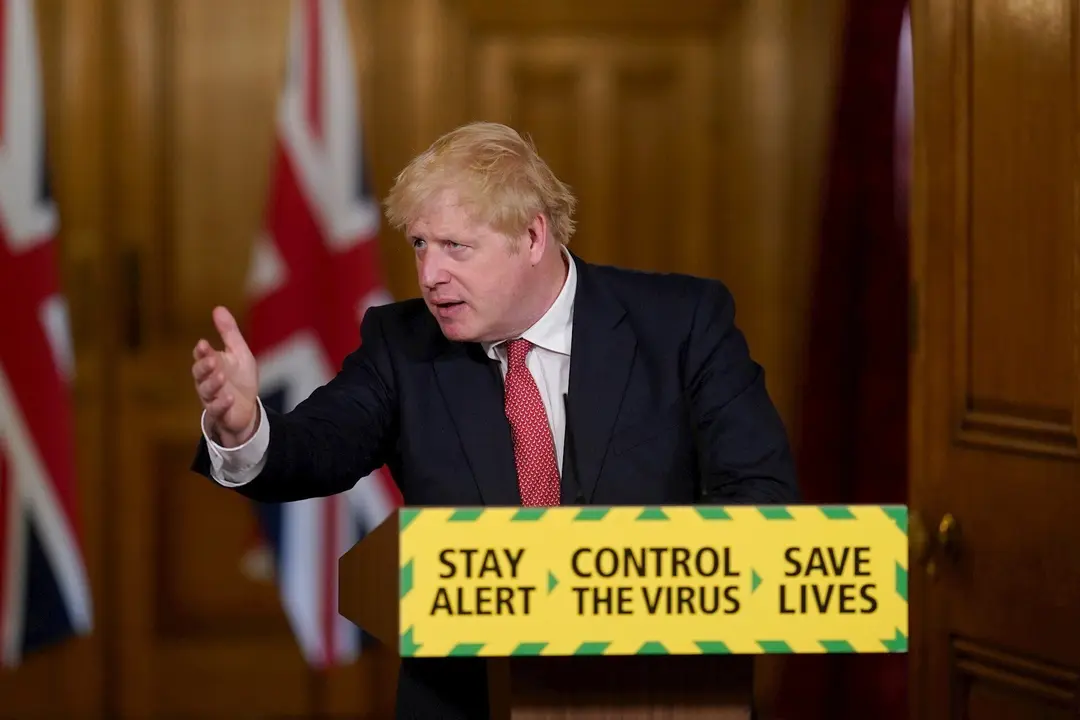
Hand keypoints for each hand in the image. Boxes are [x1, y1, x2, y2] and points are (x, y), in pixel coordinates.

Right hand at [192, 306, 259, 446]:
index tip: (204, 344)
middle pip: (200, 373)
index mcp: (211, 363)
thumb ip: (229, 332)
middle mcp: (207, 380)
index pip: (202, 356)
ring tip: (221, 376)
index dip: (202, 351)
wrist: (246, 408)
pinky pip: (217, 409)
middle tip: (212, 360)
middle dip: (204, 366)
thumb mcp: (238, 352)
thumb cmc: (239, 378)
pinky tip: (228, 397)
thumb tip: (218, 308)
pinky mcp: (220, 413)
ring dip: (212, 383)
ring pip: (206, 391)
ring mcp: (212, 397)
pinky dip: (221, 403)